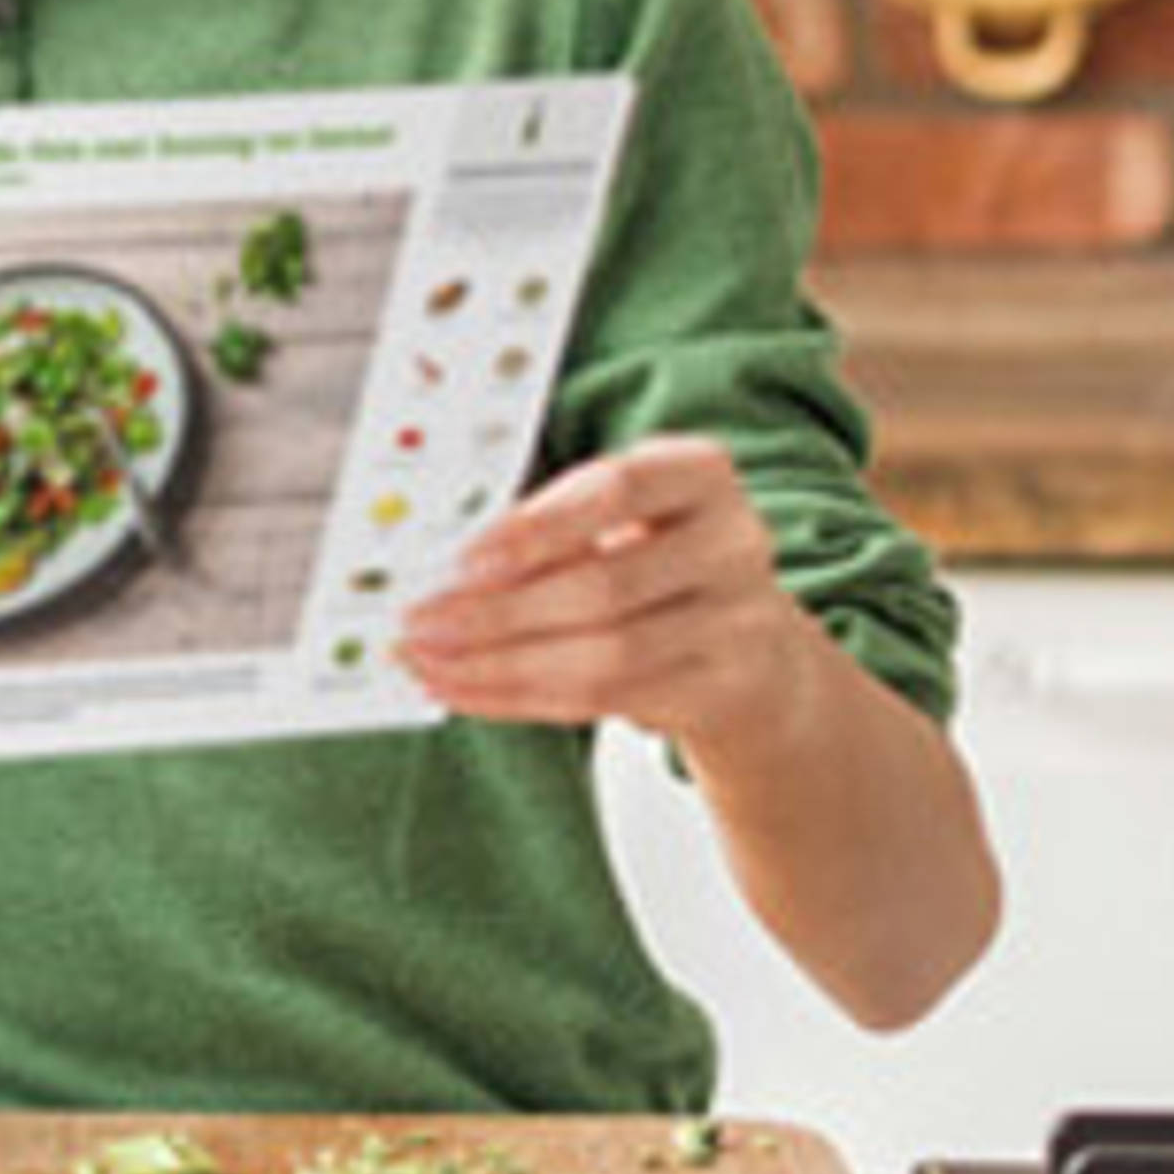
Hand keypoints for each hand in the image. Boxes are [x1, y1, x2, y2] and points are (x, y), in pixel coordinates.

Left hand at [396, 434, 813, 763]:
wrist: (755, 650)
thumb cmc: (657, 559)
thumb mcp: (621, 515)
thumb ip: (545, 523)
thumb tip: (437, 557)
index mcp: (699, 473)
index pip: (616, 489)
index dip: (537, 526)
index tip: (462, 556)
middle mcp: (733, 543)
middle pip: (602, 585)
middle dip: (494, 611)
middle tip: (419, 619)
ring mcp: (738, 623)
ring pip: (603, 655)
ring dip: (496, 663)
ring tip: (426, 659)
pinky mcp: (721, 689)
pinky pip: (605, 700)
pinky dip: (517, 696)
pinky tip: (462, 687)